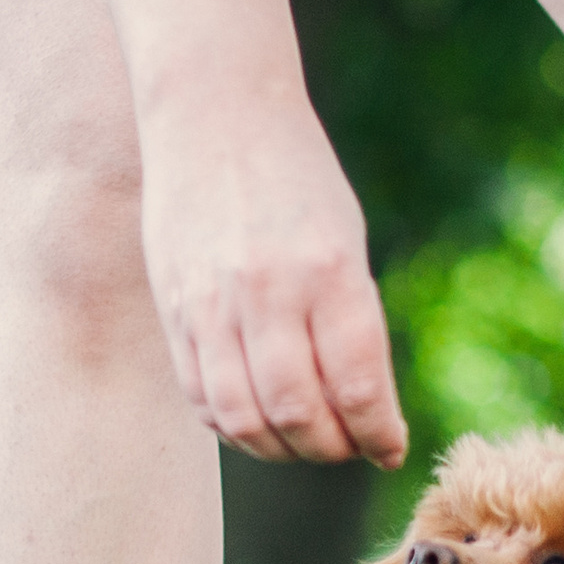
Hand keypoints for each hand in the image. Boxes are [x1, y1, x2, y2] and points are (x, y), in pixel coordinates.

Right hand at [135, 105, 408, 468]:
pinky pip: (201, 396)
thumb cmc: (296, 179)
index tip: (388, 448)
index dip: (377, 434)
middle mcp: (268, 292)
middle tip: (345, 446)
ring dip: (279, 450)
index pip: (357, 386)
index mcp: (328, 272)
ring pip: (243, 418)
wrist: (214, 113)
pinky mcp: (174, 310)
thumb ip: (353, 323)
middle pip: (298, 413)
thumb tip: (365, 409)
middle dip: (330, 448)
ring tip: (302, 443)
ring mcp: (212, 304)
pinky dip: (233, 426)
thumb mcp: (346, 241)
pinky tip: (257, 420)